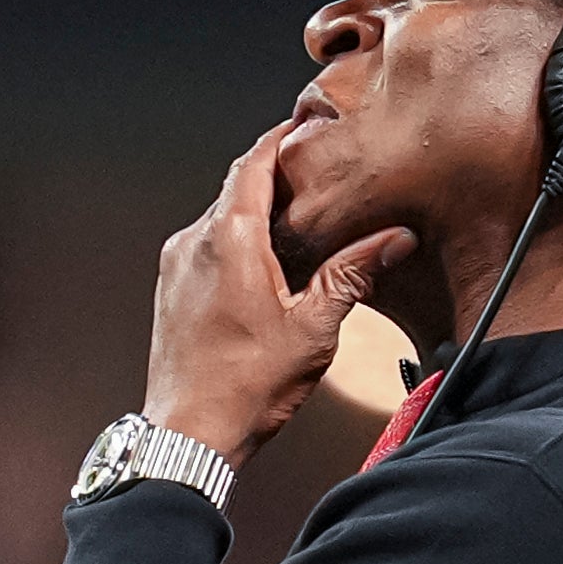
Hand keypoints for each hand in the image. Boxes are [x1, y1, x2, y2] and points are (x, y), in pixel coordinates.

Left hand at [142, 122, 414, 466]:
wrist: (188, 435)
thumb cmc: (243, 387)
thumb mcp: (314, 327)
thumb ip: (353, 274)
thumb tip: (392, 241)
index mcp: (227, 239)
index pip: (252, 162)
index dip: (280, 139)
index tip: (303, 128)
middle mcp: (193, 243)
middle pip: (236, 189)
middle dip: (275, 182)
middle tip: (315, 182)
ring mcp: (175, 267)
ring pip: (220, 220)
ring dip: (256, 218)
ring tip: (297, 232)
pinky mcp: (170, 291)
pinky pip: (205, 250)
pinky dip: (235, 246)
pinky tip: (265, 273)